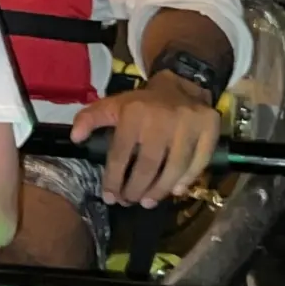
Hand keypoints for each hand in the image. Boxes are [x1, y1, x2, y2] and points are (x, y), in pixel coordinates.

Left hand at [69, 74, 220, 207]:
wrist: (180, 84)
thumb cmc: (143, 103)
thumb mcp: (113, 105)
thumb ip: (90, 118)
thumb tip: (75, 137)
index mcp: (134, 113)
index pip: (120, 154)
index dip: (113, 179)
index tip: (110, 196)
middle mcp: (162, 119)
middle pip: (148, 165)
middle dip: (136, 189)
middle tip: (129, 201)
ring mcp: (188, 123)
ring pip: (175, 167)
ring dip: (160, 190)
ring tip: (148, 201)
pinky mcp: (209, 128)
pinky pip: (200, 161)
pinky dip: (188, 179)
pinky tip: (175, 190)